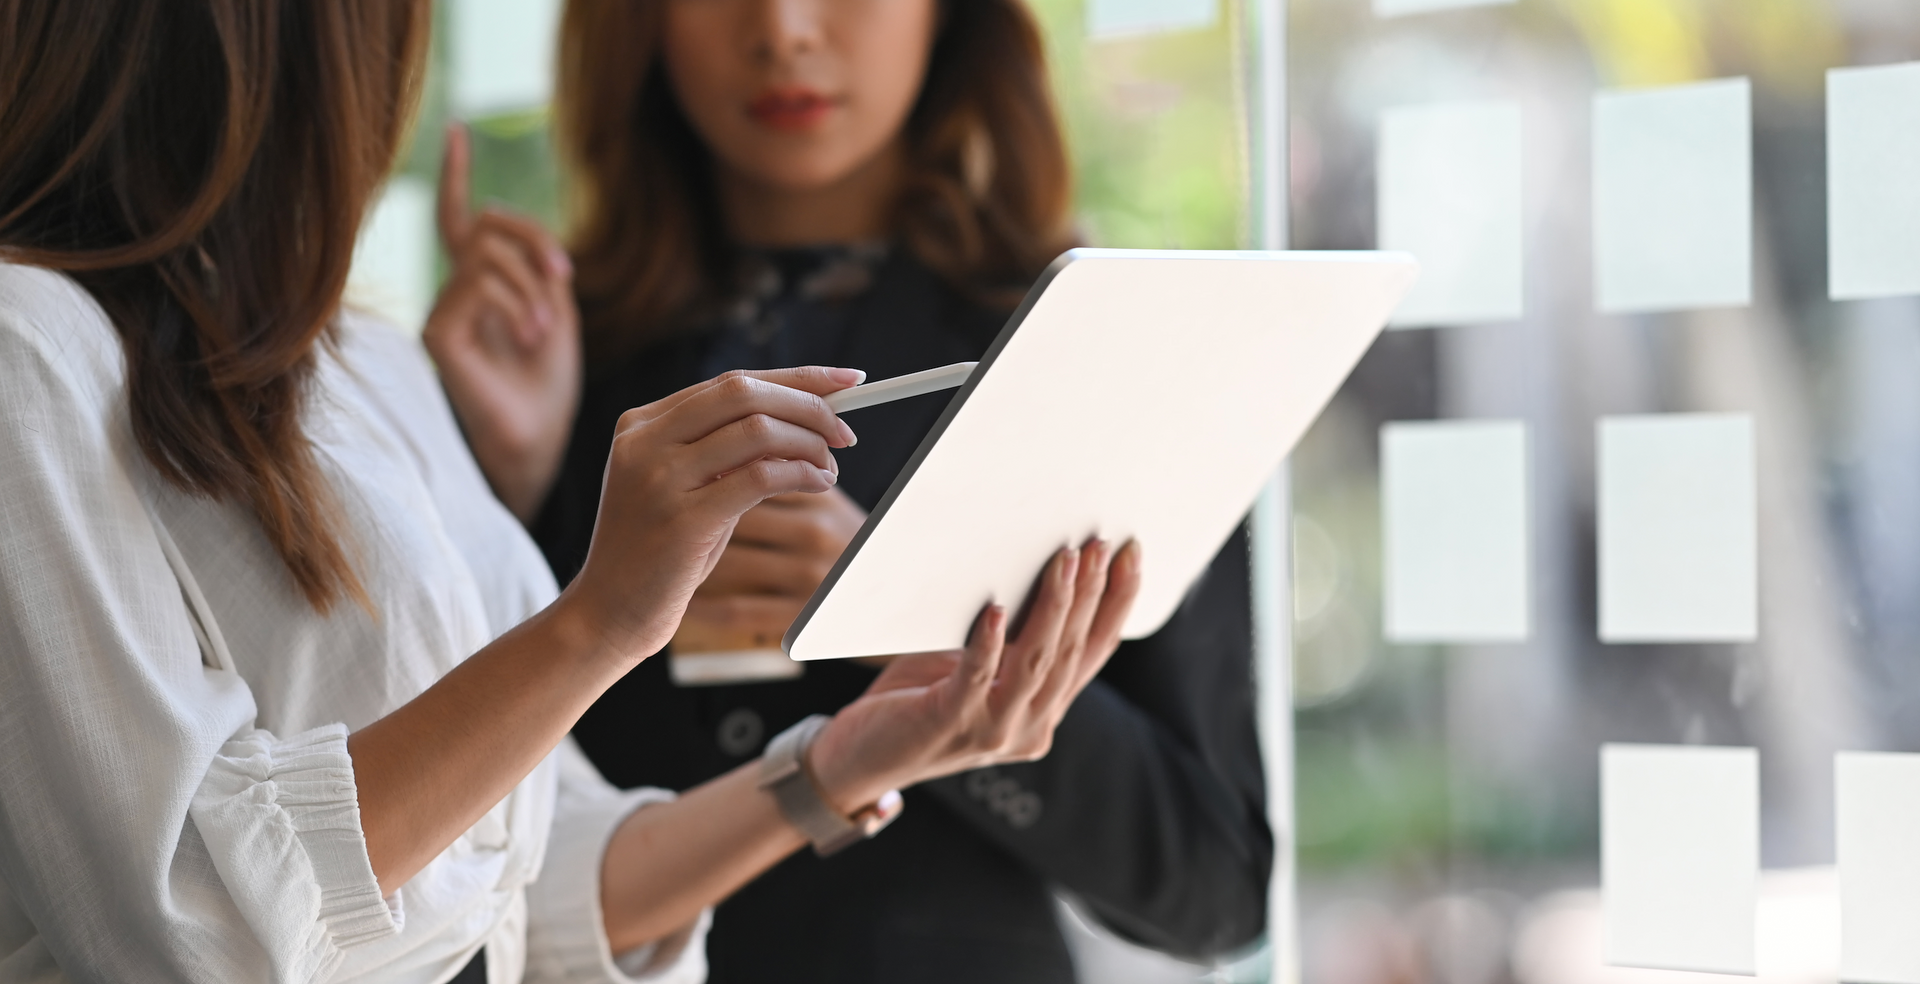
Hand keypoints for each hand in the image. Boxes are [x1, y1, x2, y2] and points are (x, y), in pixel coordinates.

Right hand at [422, 121, 580, 521]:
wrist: (537, 446)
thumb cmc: (549, 392)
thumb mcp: (557, 319)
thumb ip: (541, 273)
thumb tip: (524, 234)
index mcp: (483, 287)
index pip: (463, 220)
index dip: (456, 174)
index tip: (458, 130)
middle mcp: (455, 293)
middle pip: (484, 221)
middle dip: (531, 235)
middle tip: (564, 276)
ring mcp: (443, 311)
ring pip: (486, 251)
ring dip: (529, 282)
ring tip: (546, 330)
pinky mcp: (438, 333)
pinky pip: (476, 283)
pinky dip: (515, 302)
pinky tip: (532, 337)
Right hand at [558, 367, 864, 663]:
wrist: (610, 610)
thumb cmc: (660, 551)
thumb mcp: (683, 486)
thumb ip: (725, 451)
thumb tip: (804, 417)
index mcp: (642, 423)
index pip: (732, 382)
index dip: (796, 378)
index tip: (847, 379)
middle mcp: (644, 441)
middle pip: (744, 393)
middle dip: (808, 405)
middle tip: (845, 432)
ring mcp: (658, 477)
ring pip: (756, 430)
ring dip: (808, 444)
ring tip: (829, 468)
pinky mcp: (681, 519)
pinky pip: (759, 477)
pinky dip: (800, 474)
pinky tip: (818, 484)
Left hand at [803, 540, 1143, 813]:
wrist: (860, 760)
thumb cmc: (915, 702)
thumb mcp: (974, 666)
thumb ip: (1008, 638)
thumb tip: (1032, 568)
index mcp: (1043, 710)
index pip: (1094, 651)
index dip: (1118, 602)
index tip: (1131, 554)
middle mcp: (1030, 727)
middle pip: (1070, 651)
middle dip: (1090, 592)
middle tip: (1097, 542)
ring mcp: (993, 731)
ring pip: (1036, 662)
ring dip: (1053, 606)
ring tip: (1061, 560)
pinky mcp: (949, 724)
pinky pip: (976, 679)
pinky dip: (987, 642)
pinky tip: (993, 609)